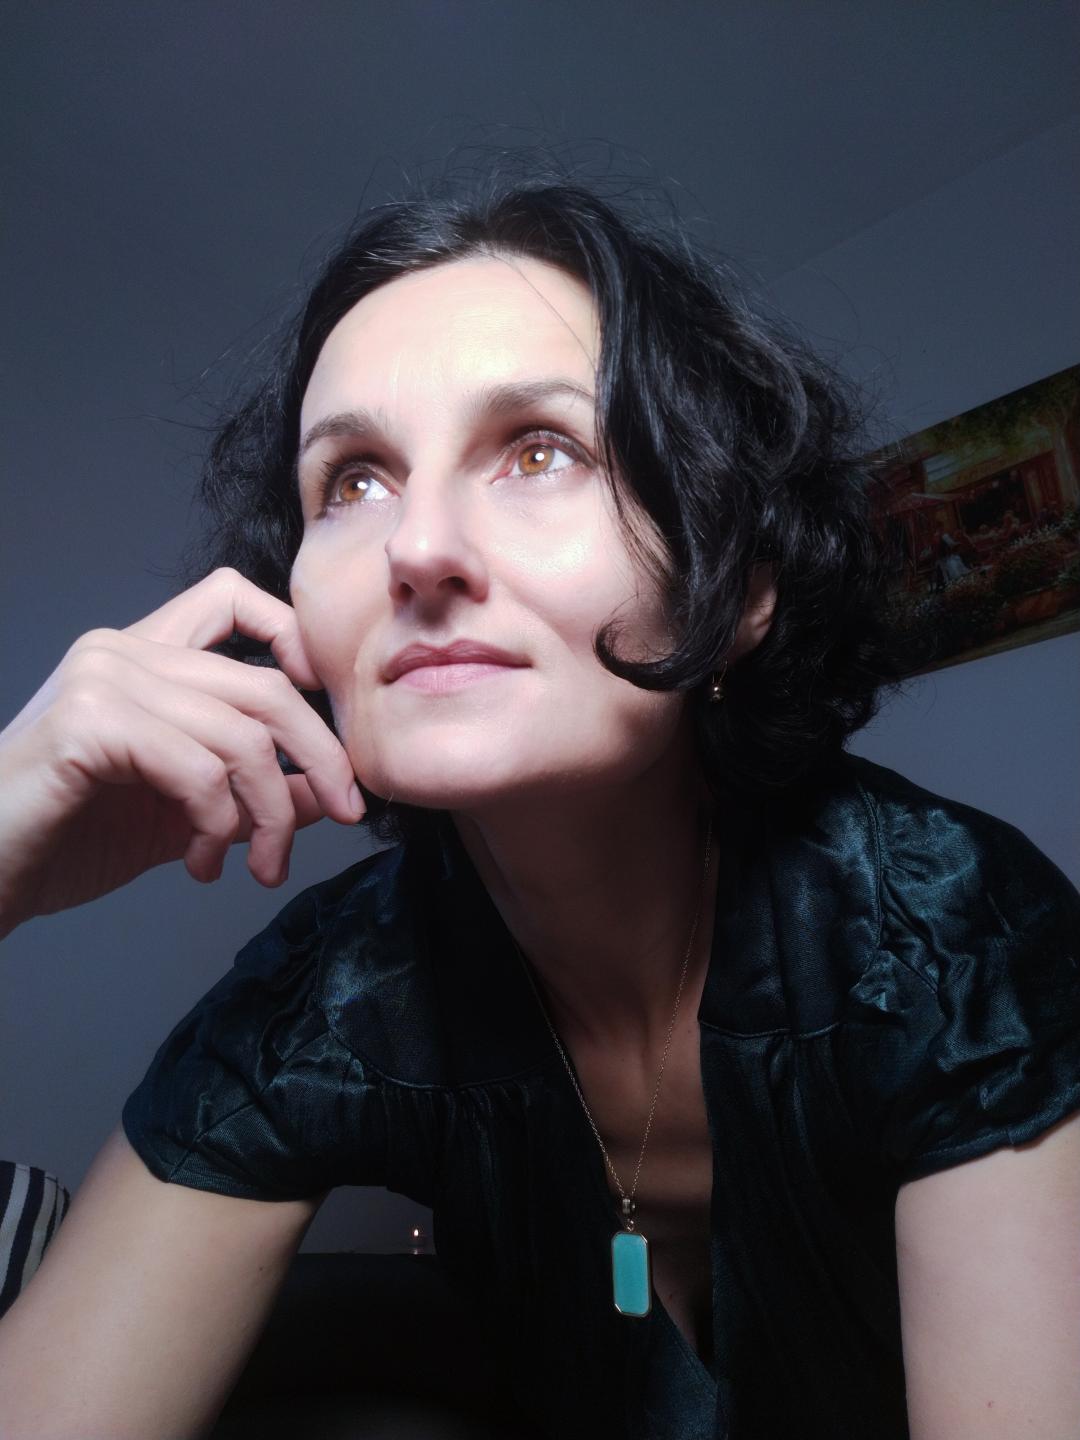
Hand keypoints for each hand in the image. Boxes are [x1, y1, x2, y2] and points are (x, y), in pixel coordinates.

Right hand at [0, 568, 363, 935]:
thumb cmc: (68, 836)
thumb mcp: (184, 812)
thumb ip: (251, 789)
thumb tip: (327, 789)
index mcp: (142, 655)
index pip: (231, 597)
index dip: (293, 636)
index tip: (322, 704)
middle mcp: (123, 651)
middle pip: (265, 683)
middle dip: (321, 757)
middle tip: (344, 813)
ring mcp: (104, 679)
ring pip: (242, 736)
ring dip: (269, 814)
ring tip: (256, 865)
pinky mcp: (90, 724)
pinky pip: (198, 769)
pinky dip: (219, 825)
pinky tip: (201, 862)